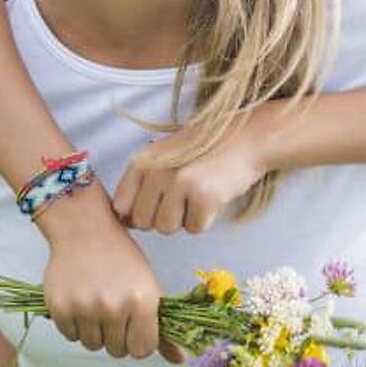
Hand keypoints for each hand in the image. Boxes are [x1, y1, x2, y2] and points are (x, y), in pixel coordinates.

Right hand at [35, 182, 183, 362]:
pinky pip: (71, 336)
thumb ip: (161, 326)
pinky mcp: (61, 307)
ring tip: (95, 299)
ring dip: (94, 329)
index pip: (142, 350)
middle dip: (115, 334)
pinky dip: (74, 323)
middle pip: (116, 351)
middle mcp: (115, 306)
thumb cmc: (121, 256)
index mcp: (142, 301)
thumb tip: (180, 360)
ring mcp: (87, 308)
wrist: (85, 228)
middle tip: (112, 305)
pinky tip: (80, 296)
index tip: (132, 324)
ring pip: (92, 345)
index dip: (137, 339)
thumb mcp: (147, 285)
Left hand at [112, 114, 267, 234]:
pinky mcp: (203, 196)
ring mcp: (179, 182)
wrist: (245, 138)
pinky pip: (193, 229)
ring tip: (197, 193)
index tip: (155, 202)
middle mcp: (156, 170)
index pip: (120, 205)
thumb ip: (141, 184)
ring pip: (166, 228)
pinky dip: (204, 219)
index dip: (137, 212)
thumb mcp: (164, 157)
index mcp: (142, 159)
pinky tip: (212, 196)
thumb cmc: (202, 151)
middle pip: (143, 222)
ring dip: (183, 218)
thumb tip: (124, 221)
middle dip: (162, 217)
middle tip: (182, 195)